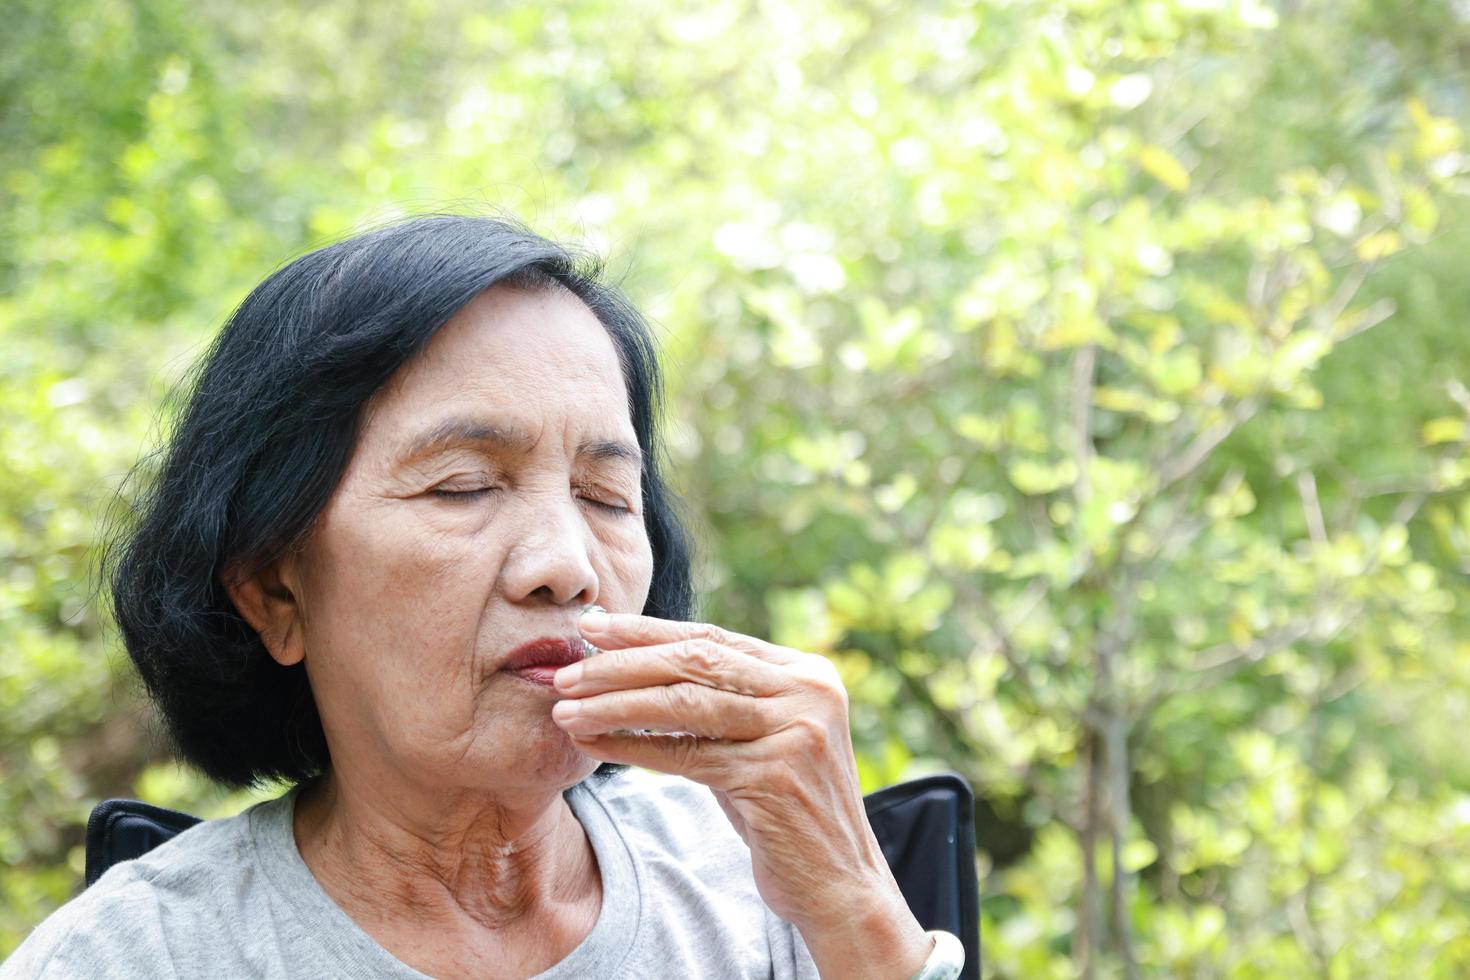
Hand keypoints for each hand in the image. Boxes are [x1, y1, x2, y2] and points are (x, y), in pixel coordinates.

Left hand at [550, 613, 930, 977]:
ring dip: (615, 703)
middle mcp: (807, 692)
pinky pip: (685, 755)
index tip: (593, 627)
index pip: (712, 638)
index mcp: (806, 672)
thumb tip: (637, 661)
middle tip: (568, 670)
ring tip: (566, 708)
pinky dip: (632, 747)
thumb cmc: (786, 809)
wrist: (839, 883)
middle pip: (696, 663)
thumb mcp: (761, 738)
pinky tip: (594, 743)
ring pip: (685, 704)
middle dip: (623, 663)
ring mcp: (794, 731)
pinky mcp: (773, 776)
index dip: (647, 631)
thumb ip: (721, 699)